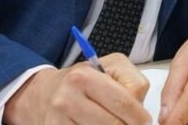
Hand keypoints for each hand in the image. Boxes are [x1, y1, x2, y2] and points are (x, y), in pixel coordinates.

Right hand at [5, 53, 149, 124]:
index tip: (144, 121)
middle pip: (114, 124)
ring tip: (114, 123)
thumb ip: (131, 83)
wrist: (43, 94)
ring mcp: (59, 119)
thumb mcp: (110, 68)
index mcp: (85, 76)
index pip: (124, 103)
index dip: (140, 117)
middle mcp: (68, 98)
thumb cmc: (83, 80)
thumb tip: (141, 113)